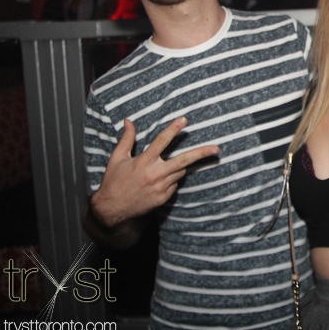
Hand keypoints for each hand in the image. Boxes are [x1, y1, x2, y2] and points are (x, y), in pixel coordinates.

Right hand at [90, 117, 218, 227]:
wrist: (112, 209)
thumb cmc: (114, 181)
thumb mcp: (117, 158)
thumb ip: (126, 139)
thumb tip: (129, 121)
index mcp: (143, 162)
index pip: (161, 142)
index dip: (173, 129)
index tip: (184, 120)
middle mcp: (154, 174)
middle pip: (183, 160)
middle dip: (201, 153)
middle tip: (216, 148)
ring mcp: (161, 187)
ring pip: (180, 171)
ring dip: (177, 167)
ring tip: (161, 169)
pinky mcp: (164, 198)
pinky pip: (174, 184)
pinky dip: (170, 180)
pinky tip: (157, 183)